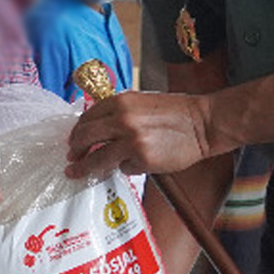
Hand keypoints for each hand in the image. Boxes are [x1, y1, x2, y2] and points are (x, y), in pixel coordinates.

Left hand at [66, 91, 214, 178]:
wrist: (202, 123)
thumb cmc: (175, 113)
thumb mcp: (142, 102)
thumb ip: (119, 113)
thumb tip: (97, 129)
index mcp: (121, 101)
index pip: (88, 117)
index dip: (78, 131)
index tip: (74, 140)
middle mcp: (122, 118)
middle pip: (84, 137)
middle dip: (75, 149)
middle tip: (71, 157)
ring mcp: (130, 140)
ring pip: (96, 158)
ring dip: (83, 167)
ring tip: (76, 172)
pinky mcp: (142, 159)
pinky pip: (122, 167)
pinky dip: (125, 168)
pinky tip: (136, 164)